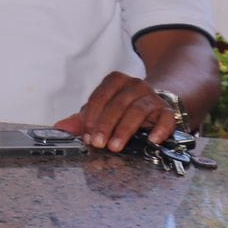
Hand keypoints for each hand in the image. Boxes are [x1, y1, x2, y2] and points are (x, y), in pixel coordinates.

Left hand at [55, 71, 177, 152]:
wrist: (153, 105)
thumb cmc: (122, 108)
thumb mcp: (101, 111)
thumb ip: (81, 120)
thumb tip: (60, 128)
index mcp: (115, 81)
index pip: (99, 97)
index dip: (91, 117)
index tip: (86, 135)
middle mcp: (135, 85)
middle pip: (117, 104)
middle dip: (105, 125)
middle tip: (98, 143)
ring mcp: (152, 97)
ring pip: (138, 110)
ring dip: (124, 130)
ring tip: (115, 146)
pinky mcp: (167, 111)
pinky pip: (166, 119)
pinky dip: (160, 129)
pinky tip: (152, 140)